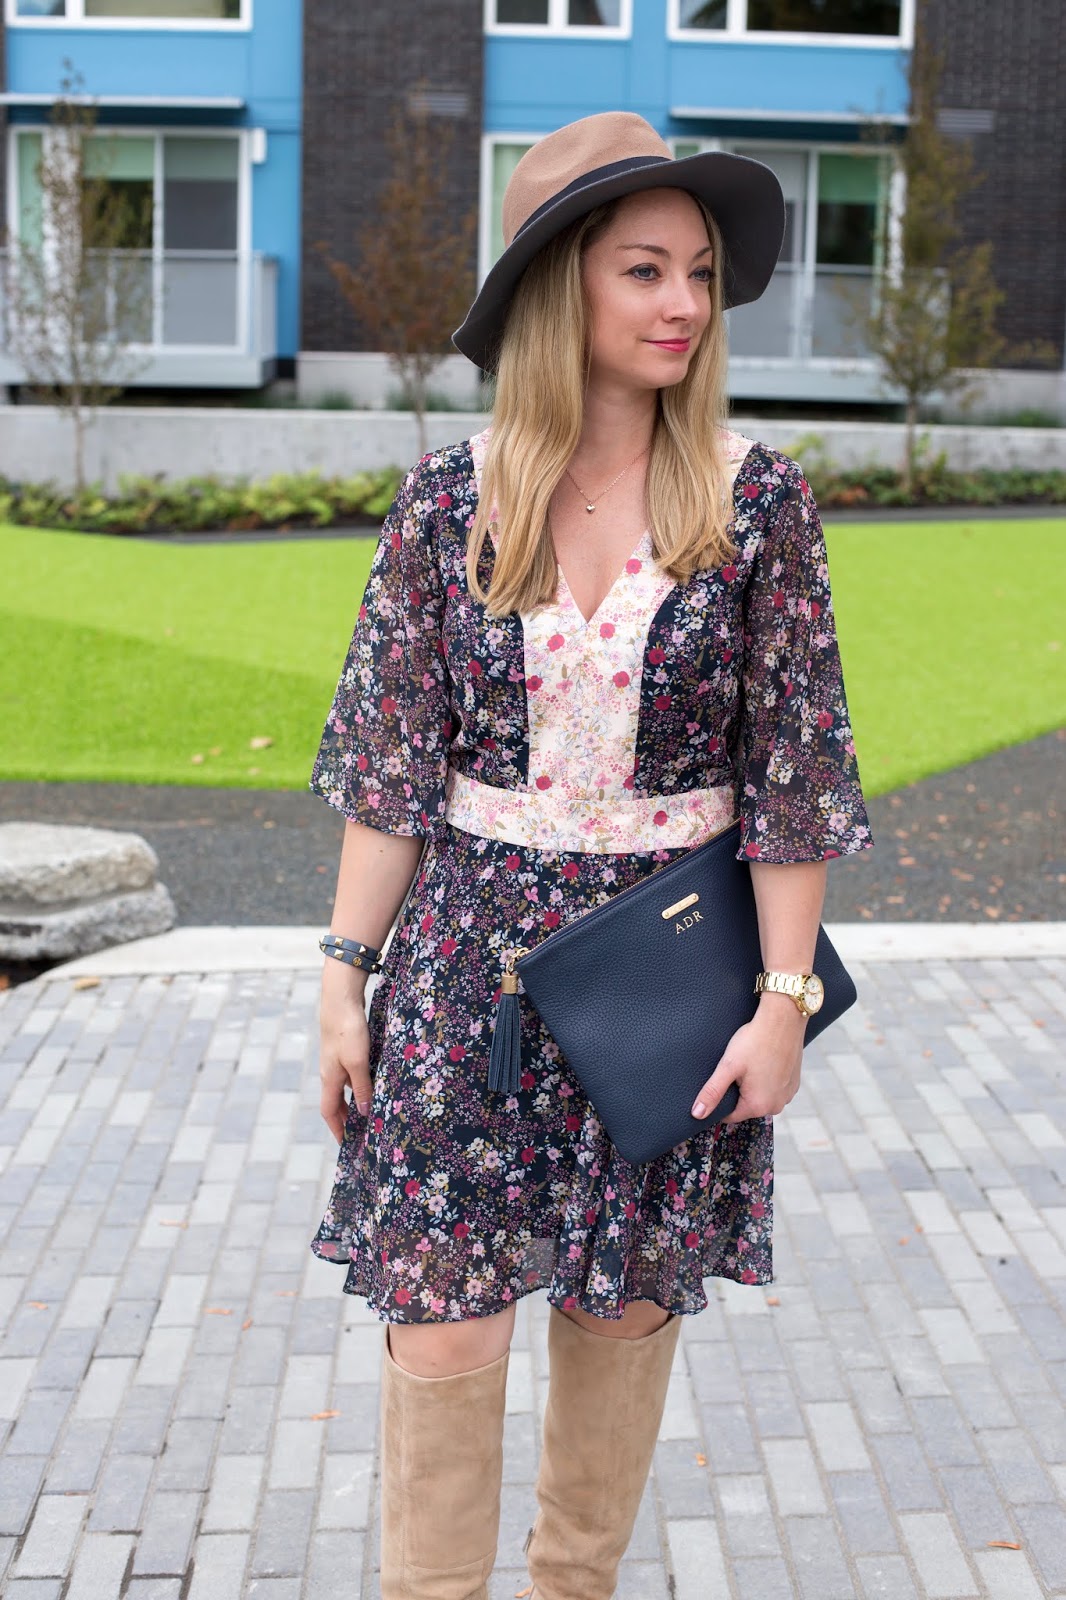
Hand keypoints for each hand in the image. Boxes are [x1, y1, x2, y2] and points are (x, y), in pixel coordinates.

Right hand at [319, 967, 373, 1144]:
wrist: (340, 998)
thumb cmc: (347, 1030)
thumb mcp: (358, 1062)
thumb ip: (362, 1087)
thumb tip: (364, 1113)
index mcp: (330, 1079)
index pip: (330, 1113)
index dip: (337, 1130)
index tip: (346, 1146)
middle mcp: (330, 1072)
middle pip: (336, 1103)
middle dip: (346, 1120)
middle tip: (360, 1135)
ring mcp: (336, 1060)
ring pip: (344, 1088)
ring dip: (354, 1102)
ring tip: (370, 1113)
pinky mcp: (344, 1049)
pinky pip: (350, 1075)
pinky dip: (359, 1085)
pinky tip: (374, 1083)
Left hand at [690, 996, 804, 1125]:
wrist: (783, 1019)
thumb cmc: (755, 1041)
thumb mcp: (728, 1066)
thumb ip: (712, 1092)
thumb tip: (697, 1114)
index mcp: (758, 1106)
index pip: (730, 1115)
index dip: (720, 1100)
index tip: (720, 1082)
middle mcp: (776, 1106)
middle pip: (746, 1106)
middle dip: (738, 1091)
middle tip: (736, 1068)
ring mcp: (787, 1095)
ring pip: (760, 1096)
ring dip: (753, 1085)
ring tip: (750, 1063)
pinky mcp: (794, 1083)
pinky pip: (774, 1088)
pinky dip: (767, 1079)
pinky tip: (763, 1062)